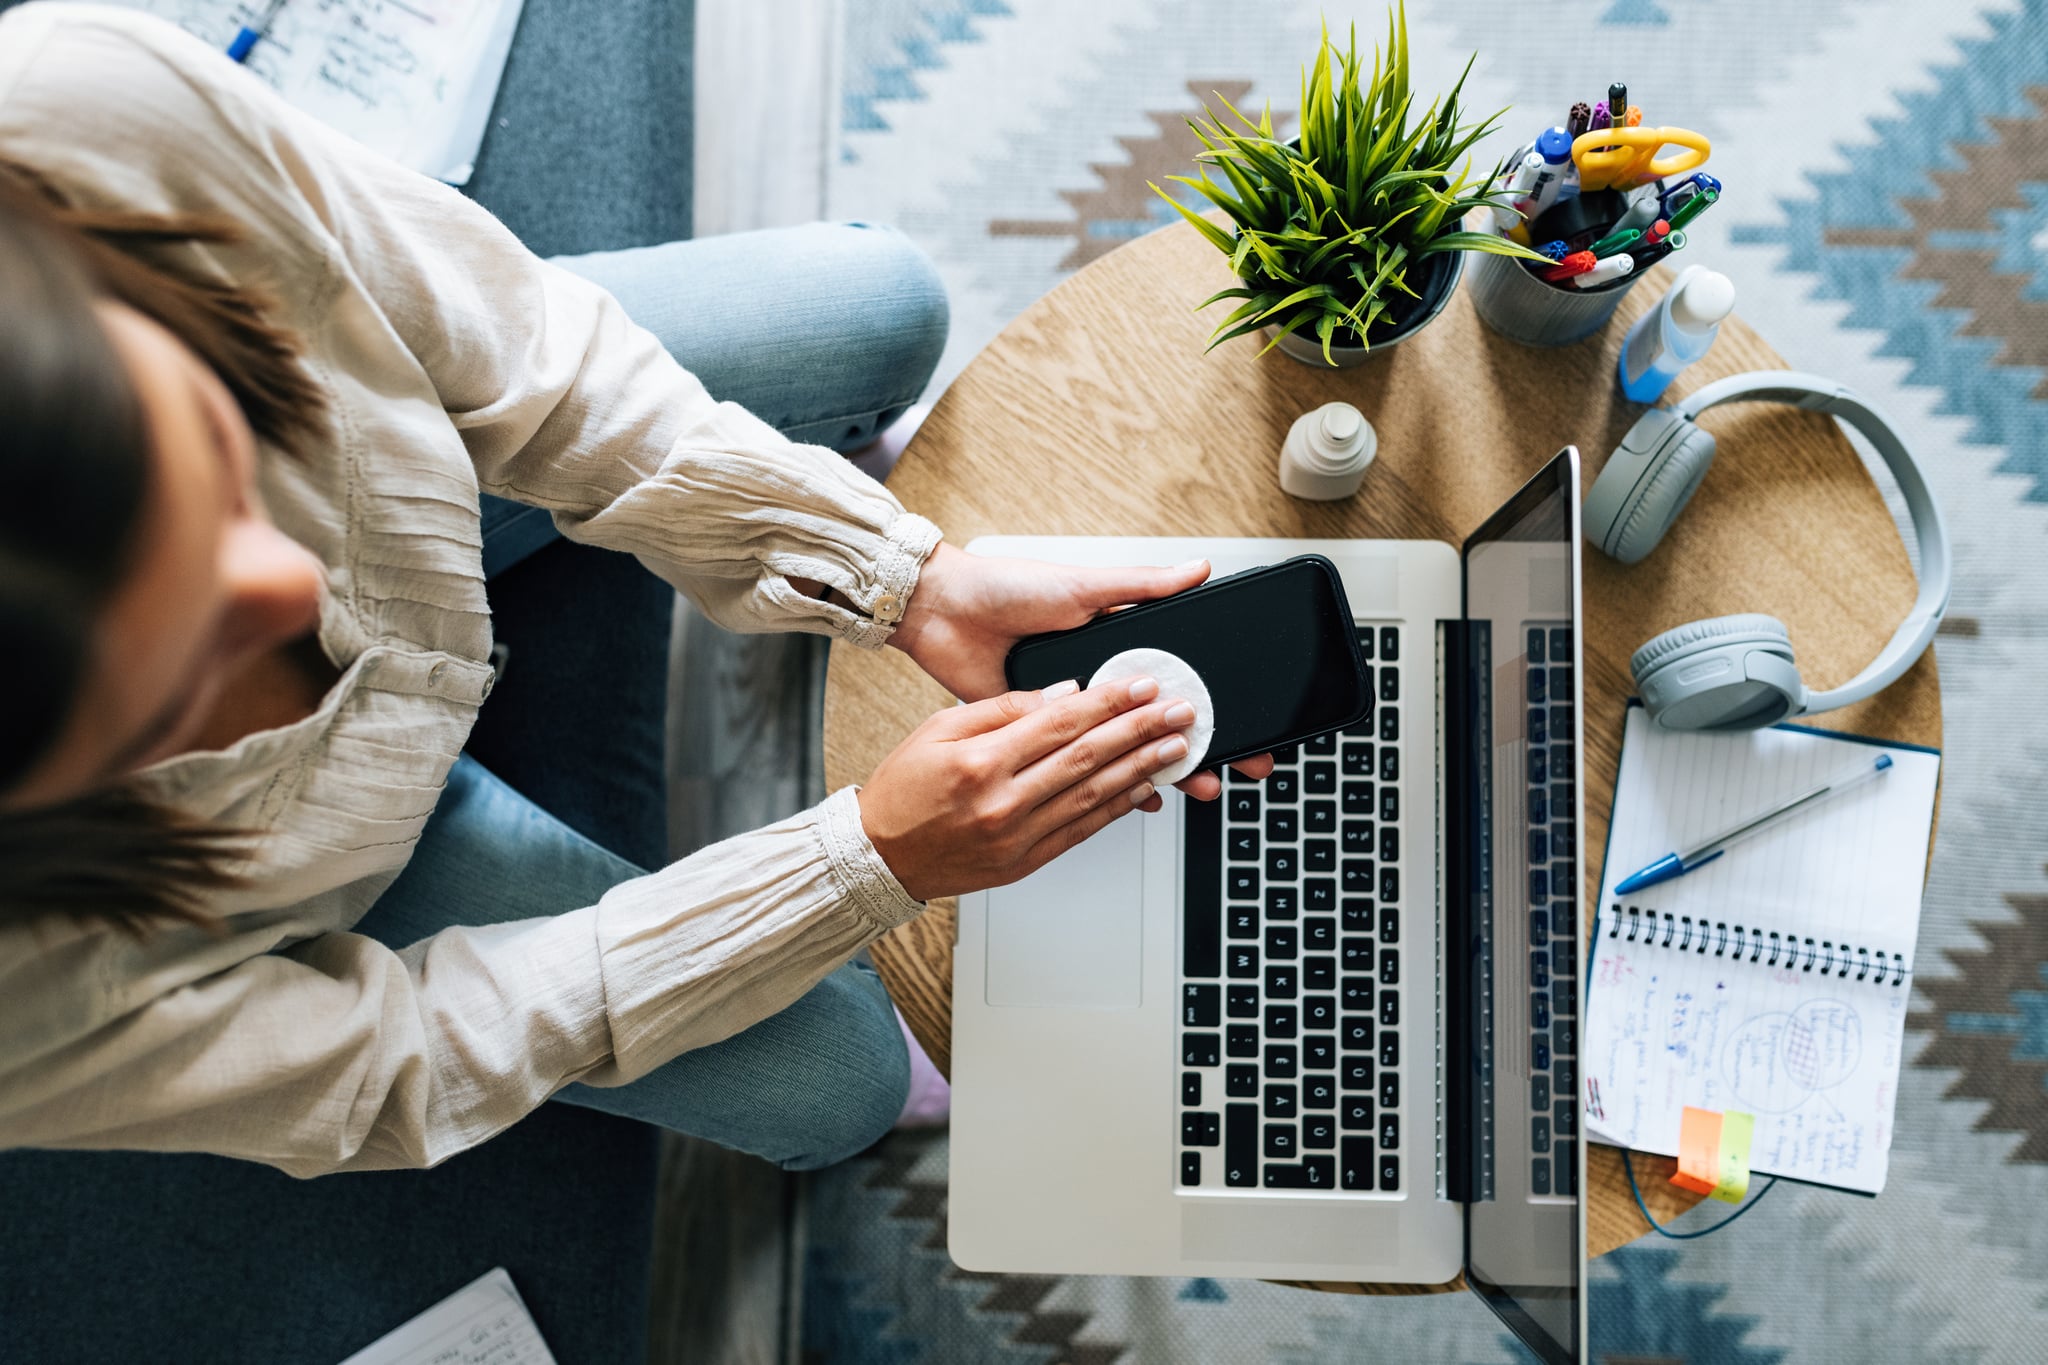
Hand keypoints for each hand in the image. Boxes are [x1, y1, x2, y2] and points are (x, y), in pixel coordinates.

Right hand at [858, 674, 1200, 901]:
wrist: (879, 855)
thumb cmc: (902, 790)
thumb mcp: (938, 728)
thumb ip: (1002, 709)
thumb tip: (1061, 694)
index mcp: (980, 762)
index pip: (1060, 723)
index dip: (1108, 702)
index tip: (1142, 686)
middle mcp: (1002, 802)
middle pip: (1086, 757)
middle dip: (1139, 731)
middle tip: (1177, 712)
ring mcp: (1017, 836)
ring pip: (1093, 795)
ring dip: (1140, 769)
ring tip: (1174, 748)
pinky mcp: (1025, 861)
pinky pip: (1083, 830)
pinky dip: (1117, 807)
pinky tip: (1143, 789)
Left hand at [887, 543, 1273, 800]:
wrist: (942, 611)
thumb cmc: (1007, 589)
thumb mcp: (1083, 586)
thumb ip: (1142, 586)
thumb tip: (1199, 570)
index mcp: (1113, 645)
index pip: (1173, 679)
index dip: (1211, 701)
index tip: (1245, 722)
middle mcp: (1097, 680)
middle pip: (1157, 720)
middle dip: (1200, 743)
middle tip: (1236, 764)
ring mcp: (1069, 711)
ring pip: (1125, 747)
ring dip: (1162, 767)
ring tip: (1195, 783)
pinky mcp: (1037, 733)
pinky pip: (1078, 765)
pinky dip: (1109, 784)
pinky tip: (1138, 795)